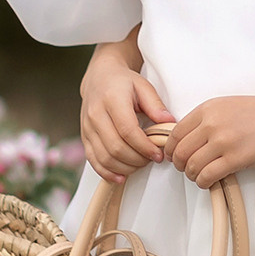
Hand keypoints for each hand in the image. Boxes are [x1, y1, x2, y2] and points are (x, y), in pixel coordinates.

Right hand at [81, 44, 173, 183]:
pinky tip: (121, 176)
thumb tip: (170, 123)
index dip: (144, 147)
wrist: (99, 78)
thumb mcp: (144, 87)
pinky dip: (107, 172)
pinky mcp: (84, 137)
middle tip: (151, 159)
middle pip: (115, 147)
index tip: (158, 154)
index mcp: (112, 100)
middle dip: (137, 159)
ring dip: (125, 167)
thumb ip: (156, 105)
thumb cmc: (124, 83)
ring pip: (104, 157)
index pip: (127, 130)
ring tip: (140, 164)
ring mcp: (87, 128)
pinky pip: (93, 161)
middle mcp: (96, 115)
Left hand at [167, 94, 254, 187]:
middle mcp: (212, 123)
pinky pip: (207, 176)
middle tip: (185, 169)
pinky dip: (203, 182)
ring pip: (192, 165)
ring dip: (192, 175)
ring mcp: (223, 141)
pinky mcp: (236, 159)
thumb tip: (187, 139)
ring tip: (199, 176)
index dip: (171, 149)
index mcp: (208, 108)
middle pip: (180, 151)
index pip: (175, 133)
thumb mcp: (229, 106)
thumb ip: (207, 119)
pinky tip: (208, 181)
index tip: (174, 156)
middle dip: (179, 165)